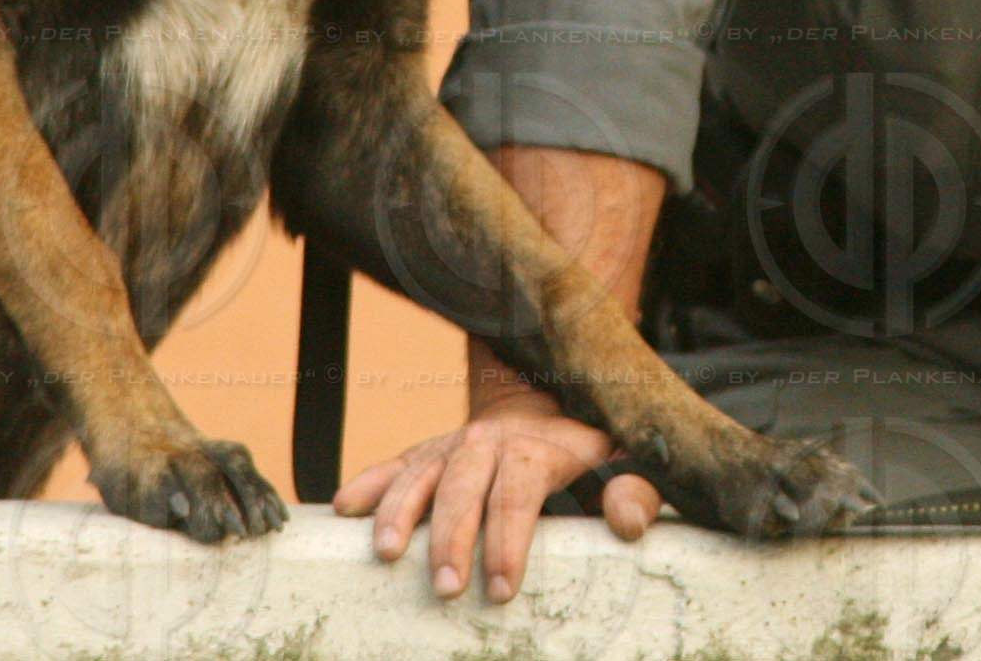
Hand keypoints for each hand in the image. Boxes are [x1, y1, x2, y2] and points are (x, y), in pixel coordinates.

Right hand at [333, 389, 662, 603]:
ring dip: (401, 511)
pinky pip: (395, 464)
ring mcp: (454, 444)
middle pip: (465, 485)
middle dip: (452, 537)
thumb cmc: (594, 443)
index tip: (504, 586)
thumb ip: (636, 490)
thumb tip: (627, 523)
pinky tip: (344, 507)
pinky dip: (369, 482)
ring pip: (421, 472)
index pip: (520, 490)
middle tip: (446, 587)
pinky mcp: (431, 452)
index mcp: (539, 446)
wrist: (553, 391)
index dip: (511, 538)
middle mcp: (490, 440)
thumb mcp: (627, 460)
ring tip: (386, 553)